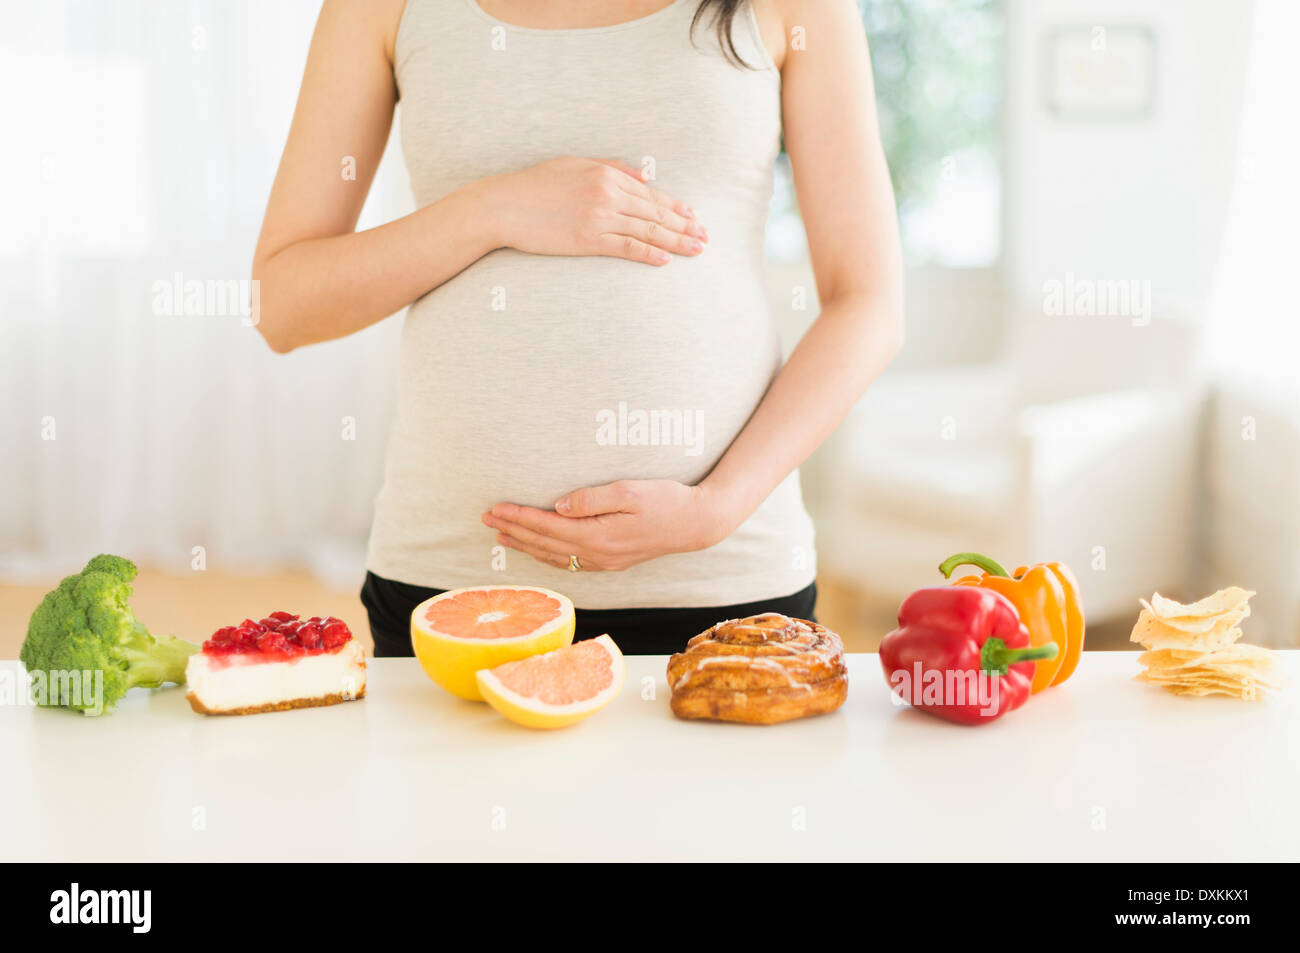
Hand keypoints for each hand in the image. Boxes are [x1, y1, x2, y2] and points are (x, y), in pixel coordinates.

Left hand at [482, 480, 731, 571]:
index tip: (495, 508)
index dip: (519, 517)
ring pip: (554, 556)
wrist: (696, 524)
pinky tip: (539, 550)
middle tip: (486, 519)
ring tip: (502, 536)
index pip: (547, 526)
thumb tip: (558, 505)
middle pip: (545, 543)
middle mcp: (597, 554)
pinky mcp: (612, 560)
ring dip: (526, 545)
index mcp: (598, 536)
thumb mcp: (628, 492)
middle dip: (514, 530)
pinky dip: (547, 555)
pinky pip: (570, 562)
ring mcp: (605, 561)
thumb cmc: (666, 501)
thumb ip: (591, 498)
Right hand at [488, 157, 707, 264]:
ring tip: (696, 249)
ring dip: (676, 241)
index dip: (676, 207)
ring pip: (647, 230)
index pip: (650, 194)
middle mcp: (608, 194)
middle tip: (706, 238)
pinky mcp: (588, 240)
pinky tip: (666, 259)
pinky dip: (649, 253)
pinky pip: (626, 247)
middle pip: (655, 213)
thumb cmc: (536, 184)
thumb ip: (612, 167)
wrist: (504, 205)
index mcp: (607, 174)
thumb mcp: (575, 164)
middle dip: (684, 226)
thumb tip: (644, 175)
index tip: (695, 217)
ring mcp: (599, 217)